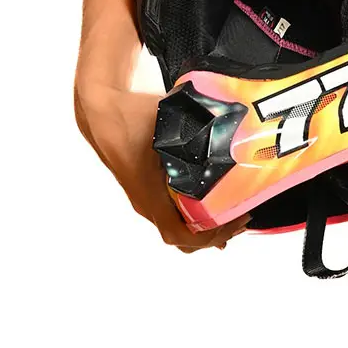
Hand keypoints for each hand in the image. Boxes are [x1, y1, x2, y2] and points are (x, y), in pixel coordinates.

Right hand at [76, 86, 251, 251]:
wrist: (104, 110)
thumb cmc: (131, 118)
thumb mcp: (170, 123)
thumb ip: (199, 131)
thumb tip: (234, 128)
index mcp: (150, 195)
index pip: (180, 234)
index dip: (211, 235)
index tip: (237, 219)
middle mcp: (147, 202)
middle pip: (182, 236)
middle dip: (215, 232)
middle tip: (243, 216)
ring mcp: (147, 195)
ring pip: (177, 224)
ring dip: (206, 222)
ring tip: (234, 211)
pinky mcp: (150, 185)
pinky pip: (173, 210)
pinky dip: (195, 211)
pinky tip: (214, 201)